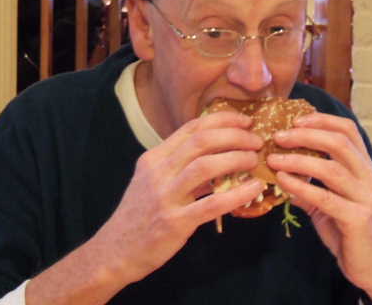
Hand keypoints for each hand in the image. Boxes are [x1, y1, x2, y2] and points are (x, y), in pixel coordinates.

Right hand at [92, 110, 264, 284]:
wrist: (115, 251)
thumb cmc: (140, 214)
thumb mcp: (153, 181)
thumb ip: (181, 166)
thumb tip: (221, 154)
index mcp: (155, 157)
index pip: (192, 127)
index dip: (222, 120)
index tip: (245, 121)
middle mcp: (158, 171)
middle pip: (201, 141)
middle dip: (234, 135)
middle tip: (256, 141)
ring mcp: (165, 196)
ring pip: (206, 166)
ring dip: (236, 158)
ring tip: (254, 160)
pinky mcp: (174, 222)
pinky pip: (212, 203)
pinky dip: (238, 193)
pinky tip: (254, 188)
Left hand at [267, 113, 371, 301]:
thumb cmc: (349, 231)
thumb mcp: (327, 203)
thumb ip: (309, 185)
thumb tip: (279, 170)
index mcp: (364, 167)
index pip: (348, 130)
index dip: (322, 120)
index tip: (295, 119)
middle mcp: (368, 177)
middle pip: (339, 142)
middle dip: (306, 135)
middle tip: (279, 136)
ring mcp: (365, 198)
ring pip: (331, 168)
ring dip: (298, 160)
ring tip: (273, 158)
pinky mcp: (357, 219)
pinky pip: (325, 197)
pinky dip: (301, 186)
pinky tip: (282, 181)